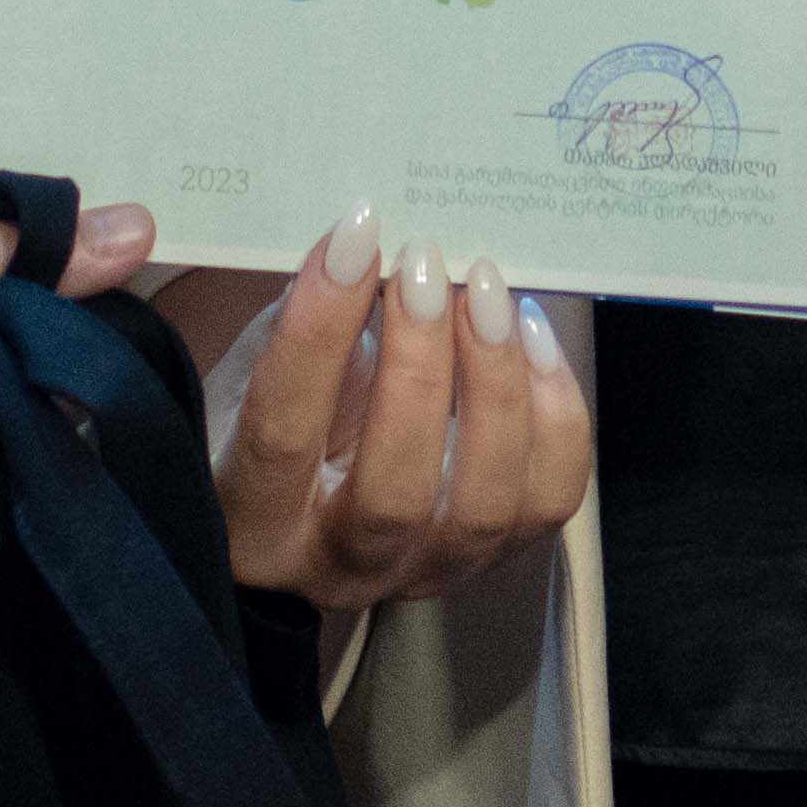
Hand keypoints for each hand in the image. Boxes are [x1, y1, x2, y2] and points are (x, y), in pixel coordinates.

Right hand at [165, 206, 589, 616]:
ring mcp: (428, 571)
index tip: (355, 234)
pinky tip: (528, 335)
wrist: (319, 512)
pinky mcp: (496, 558)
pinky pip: (548, 495)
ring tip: (487, 291)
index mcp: (256, 524)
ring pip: (484, 502)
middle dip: (420, 363)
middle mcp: (343, 567)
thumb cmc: (277, 421)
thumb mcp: (254, 375)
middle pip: (396, 490)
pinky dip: (553, 410)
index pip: (285, 431)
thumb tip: (366, 246)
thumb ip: (300, 327)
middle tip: (427, 264)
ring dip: (496, 382)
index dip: (319, 329)